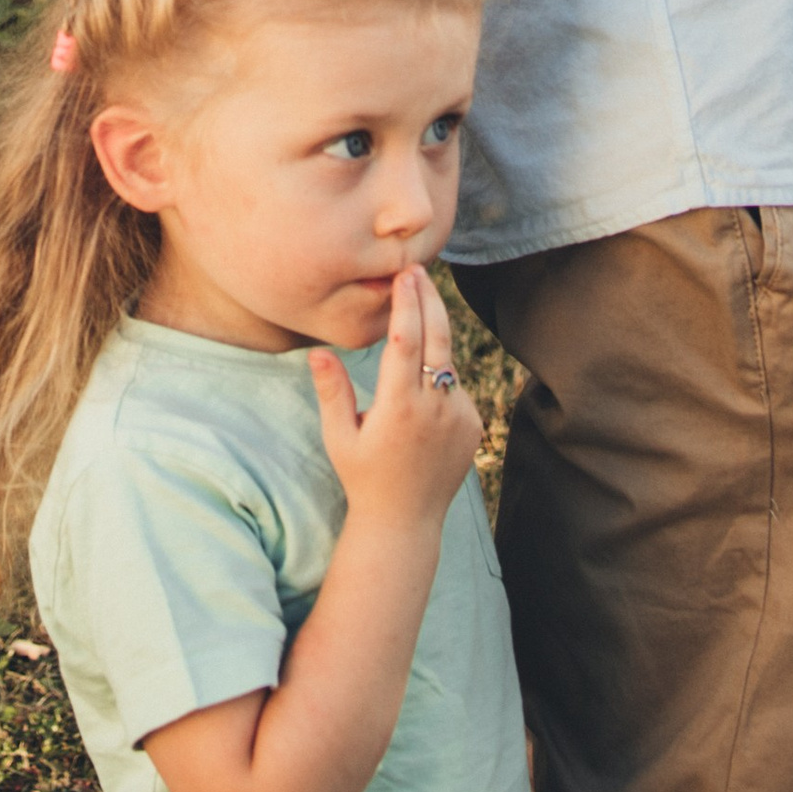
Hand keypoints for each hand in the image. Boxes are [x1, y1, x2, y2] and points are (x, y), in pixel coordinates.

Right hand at [307, 268, 481, 535]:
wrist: (406, 522)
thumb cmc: (363, 477)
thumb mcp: (339, 437)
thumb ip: (331, 391)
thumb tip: (318, 350)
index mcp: (399, 408)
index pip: (406, 341)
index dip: (407, 303)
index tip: (405, 273)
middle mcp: (435, 409)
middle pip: (437, 337)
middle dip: (428, 298)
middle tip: (418, 269)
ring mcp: (460, 417)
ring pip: (447, 361)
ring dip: (433, 337)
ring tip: (417, 312)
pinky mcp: (474, 425)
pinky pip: (456, 387)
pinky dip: (440, 375)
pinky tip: (422, 384)